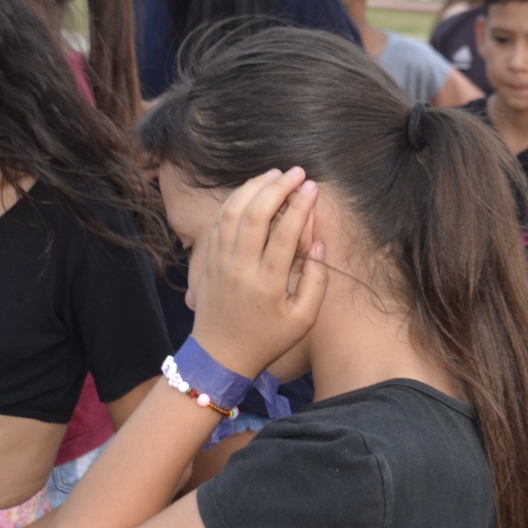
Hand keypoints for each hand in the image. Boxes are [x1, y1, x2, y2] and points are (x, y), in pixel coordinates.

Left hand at [189, 168, 327, 381]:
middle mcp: (240, 267)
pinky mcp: (209, 260)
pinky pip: (220, 221)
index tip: (313, 188)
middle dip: (278, 186)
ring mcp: (220, 261)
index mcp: (267, 283)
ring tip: (275, 174)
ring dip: (254, 187)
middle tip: (297, 172)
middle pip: (256, 214)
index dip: (300, 205)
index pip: (285, 233)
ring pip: (233, 211)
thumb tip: (319, 246)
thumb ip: (316, 282)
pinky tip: (251, 191)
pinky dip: (235, 200)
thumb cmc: (266, 340)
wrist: (219, 356)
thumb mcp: (302, 320)